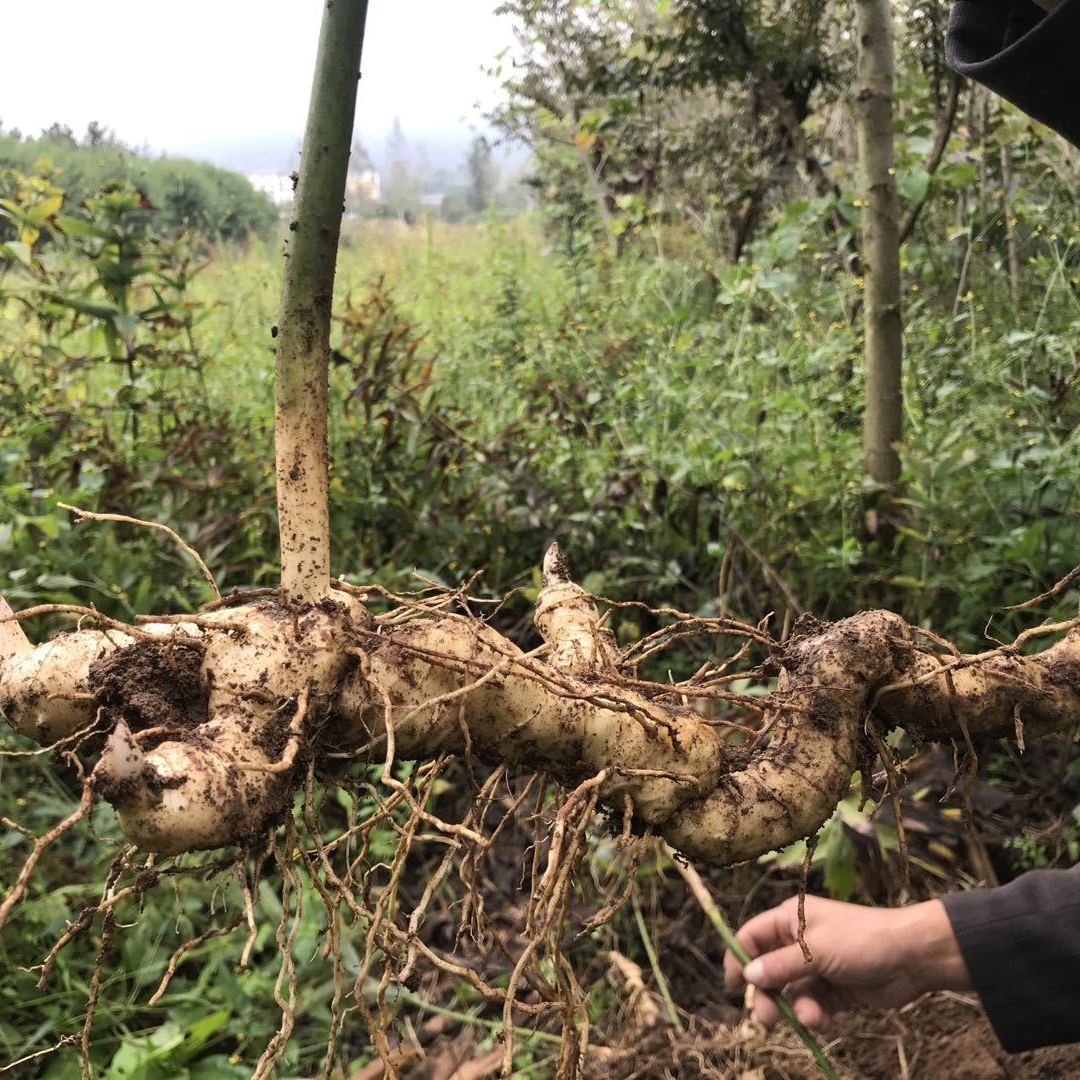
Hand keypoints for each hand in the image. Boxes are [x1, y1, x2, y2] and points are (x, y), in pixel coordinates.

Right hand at [723, 895, 970, 1029]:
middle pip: (767, 969)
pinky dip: (812, 1014)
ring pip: (789, 992)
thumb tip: (747, 975)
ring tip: (808, 1018)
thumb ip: (779, 965)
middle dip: (766, 993)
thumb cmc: (859, 941)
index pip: (751, 936)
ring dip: (794, 1008)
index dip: (738, 958)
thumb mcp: (815, 950)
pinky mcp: (833, 990)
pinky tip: (822, 1019)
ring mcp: (816, 966)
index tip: (733, 987)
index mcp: (789, 920)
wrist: (910, 958)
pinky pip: (811, 1004)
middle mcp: (798, 942)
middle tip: (767, 1017)